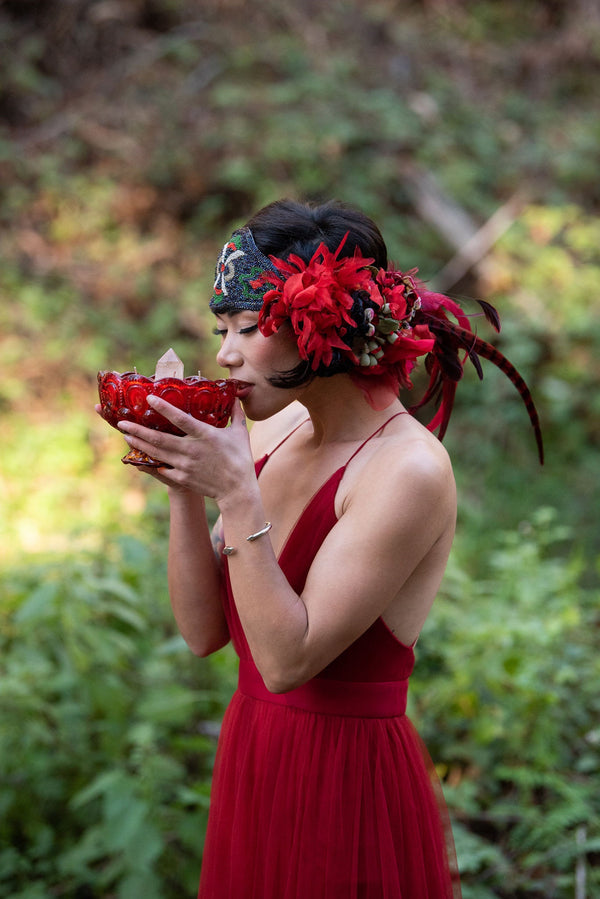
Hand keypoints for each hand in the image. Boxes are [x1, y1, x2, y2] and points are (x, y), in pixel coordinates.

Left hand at [111, 396, 254, 500]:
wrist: (237, 490)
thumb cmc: (240, 459)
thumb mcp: (240, 434)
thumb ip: (236, 414)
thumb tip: (235, 398)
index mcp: (205, 435)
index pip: (180, 419)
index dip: (163, 408)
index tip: (149, 399)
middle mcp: (191, 449)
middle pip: (159, 438)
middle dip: (138, 430)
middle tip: (122, 422)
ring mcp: (185, 465)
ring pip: (157, 453)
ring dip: (139, 443)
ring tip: (125, 435)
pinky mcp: (183, 478)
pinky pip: (162, 469)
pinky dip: (150, 463)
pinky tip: (139, 457)